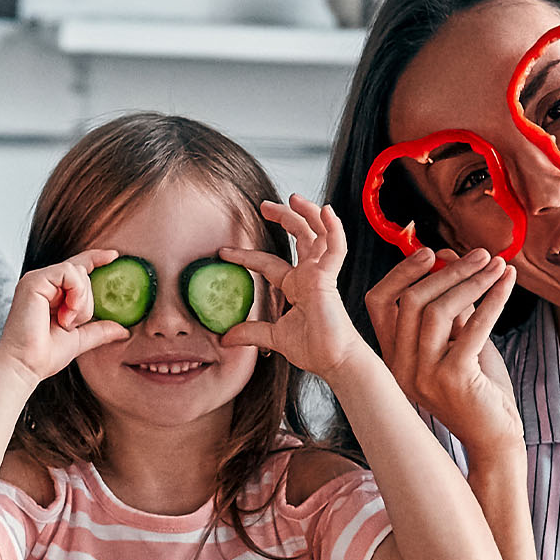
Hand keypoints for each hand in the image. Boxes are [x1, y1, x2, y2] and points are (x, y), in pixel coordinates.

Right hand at [0, 250, 135, 381]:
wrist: (26, 365)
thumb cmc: (46, 355)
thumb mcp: (80, 339)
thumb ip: (100, 330)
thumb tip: (124, 330)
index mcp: (50, 292)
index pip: (76, 267)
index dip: (96, 258)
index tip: (115, 256)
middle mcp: (42, 282)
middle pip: (82, 272)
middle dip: (86, 301)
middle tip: (72, 323)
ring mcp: (37, 279)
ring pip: (77, 271)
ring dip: (81, 300)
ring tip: (67, 321)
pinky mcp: (34, 280)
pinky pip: (68, 272)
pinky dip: (75, 293)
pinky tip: (66, 314)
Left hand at [219, 196, 375, 377]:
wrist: (334, 361)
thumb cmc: (314, 349)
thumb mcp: (273, 337)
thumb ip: (251, 332)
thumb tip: (225, 338)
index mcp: (297, 286)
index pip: (268, 263)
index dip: (247, 255)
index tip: (224, 251)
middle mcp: (309, 275)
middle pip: (299, 236)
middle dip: (283, 217)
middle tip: (264, 205)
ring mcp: (321, 274)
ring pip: (318, 233)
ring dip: (307, 213)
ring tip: (292, 197)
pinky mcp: (330, 278)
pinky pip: (336, 248)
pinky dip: (334, 229)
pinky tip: (326, 211)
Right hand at [360, 247, 522, 449]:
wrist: (495, 439)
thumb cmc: (479, 389)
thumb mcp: (459, 341)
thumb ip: (452, 305)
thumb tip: (449, 256)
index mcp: (393, 357)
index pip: (379, 303)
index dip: (401, 272)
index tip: (431, 252)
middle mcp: (400, 367)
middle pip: (412, 300)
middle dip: (449, 270)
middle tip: (481, 254)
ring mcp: (423, 375)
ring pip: (438, 310)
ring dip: (472, 281)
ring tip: (497, 266)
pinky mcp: (453, 379)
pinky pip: (472, 328)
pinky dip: (492, 300)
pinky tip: (507, 283)